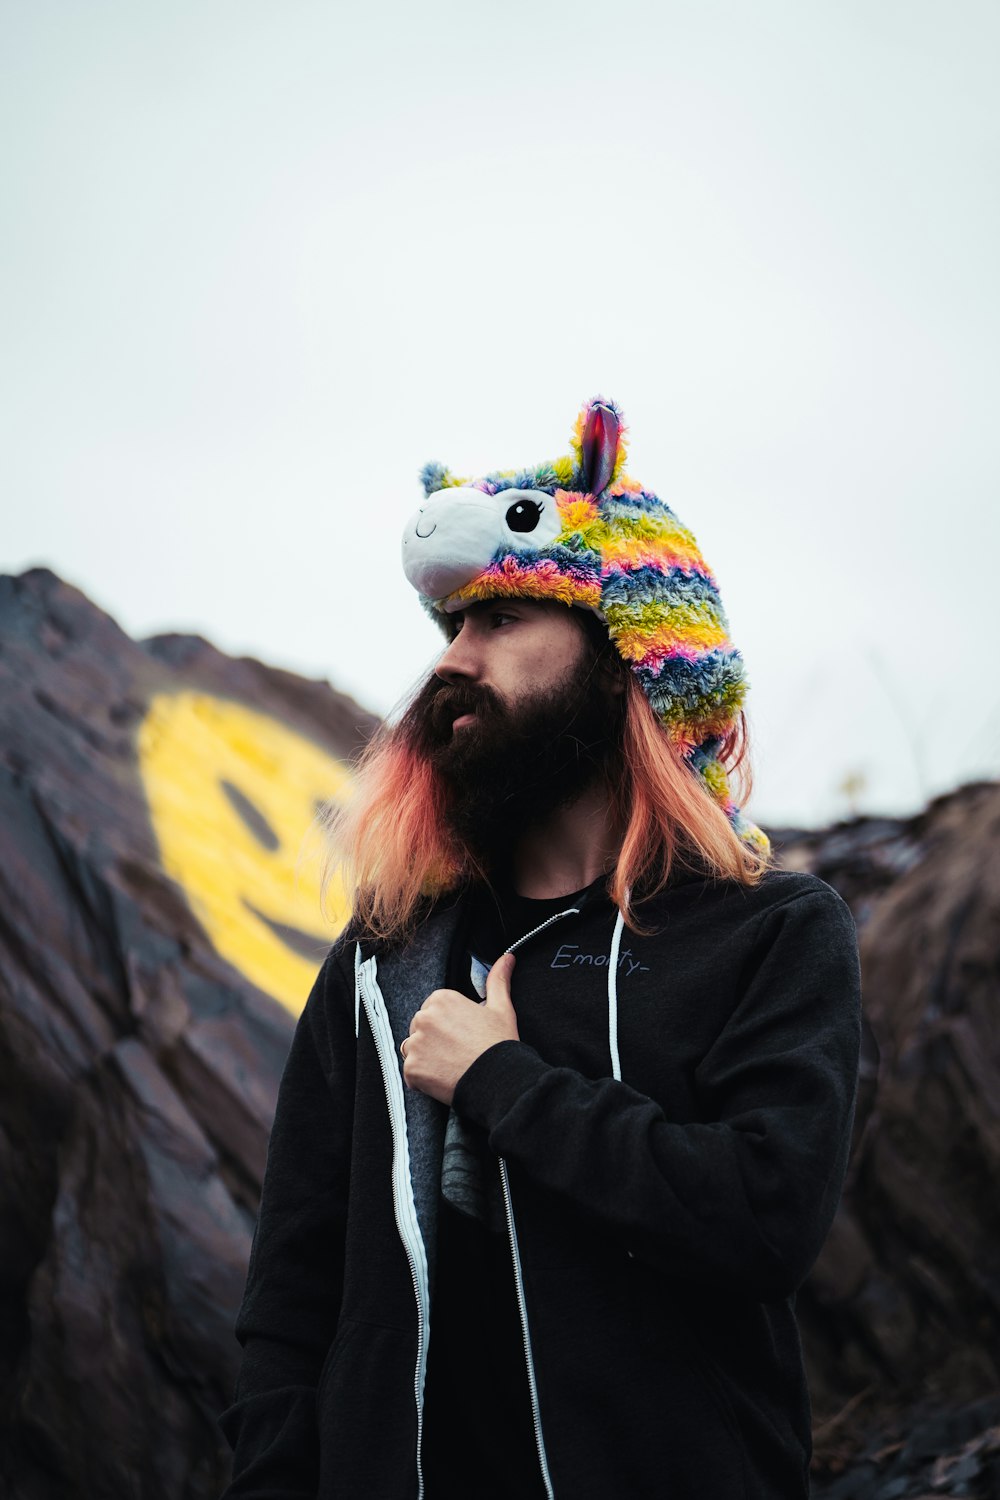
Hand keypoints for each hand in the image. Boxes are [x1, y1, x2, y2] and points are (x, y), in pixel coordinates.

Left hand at [401, 952, 518, 1105]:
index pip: (433, 1011)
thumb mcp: (502, 1008)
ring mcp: (415, 1044)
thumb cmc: (500, 1044)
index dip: (448, 1026)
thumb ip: (498, 980)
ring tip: (450, 1066)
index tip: (462, 1036)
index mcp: (442, 999)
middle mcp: (424, 1018)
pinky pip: (411, 1073)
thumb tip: (507, 958)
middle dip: (434, 1041)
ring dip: (426, 1059)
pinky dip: (423, 1079)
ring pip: (413, 1050)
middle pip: (420, 1029)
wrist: (498, 1079)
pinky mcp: (411, 1068)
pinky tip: (444, 1079)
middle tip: (458, 1053)